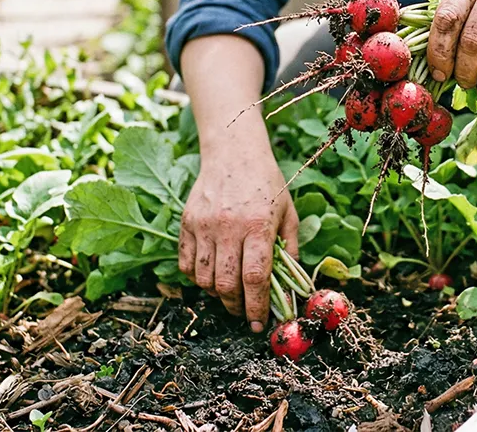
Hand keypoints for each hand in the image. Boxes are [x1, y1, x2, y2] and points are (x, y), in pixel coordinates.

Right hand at [178, 145, 299, 332]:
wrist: (234, 153)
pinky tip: (211, 275)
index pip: (255, 278)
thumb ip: (290, 251)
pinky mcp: (187, 223)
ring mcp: (204, 226)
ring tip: (229, 293)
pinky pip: (186, 264)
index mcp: (258, 226)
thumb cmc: (267, 184)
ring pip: (204, 279)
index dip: (257, 307)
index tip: (259, 324)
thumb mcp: (288, 214)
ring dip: (217, 294)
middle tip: (244, 312)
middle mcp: (228, 228)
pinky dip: (196, 278)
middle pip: (227, 284)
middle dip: (236, 307)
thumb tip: (291, 286)